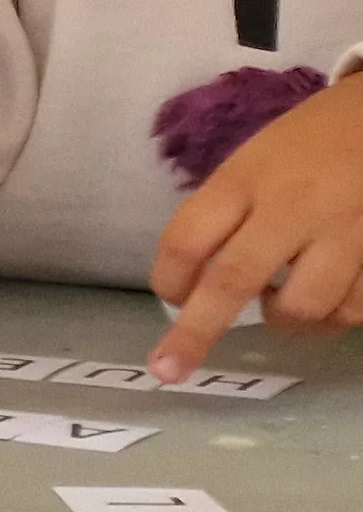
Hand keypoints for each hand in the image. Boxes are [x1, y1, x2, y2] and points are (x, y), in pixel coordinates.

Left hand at [151, 74, 362, 377]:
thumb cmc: (314, 141)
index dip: (168, 278)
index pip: (186, 237)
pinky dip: (337, 314)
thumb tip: (195, 281)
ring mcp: (345, 231)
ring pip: (304, 307)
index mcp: (245, 178)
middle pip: (232, 279)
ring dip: (285, 320)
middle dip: (195, 332)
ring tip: (284, 300)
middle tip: (168, 370)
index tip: (170, 298)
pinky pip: (354, 310)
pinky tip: (332, 294)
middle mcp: (291, 206)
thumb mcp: (256, 159)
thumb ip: (227, 212)